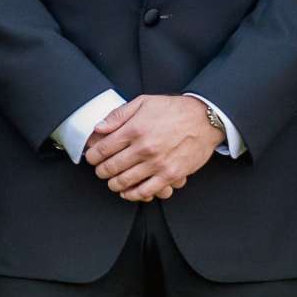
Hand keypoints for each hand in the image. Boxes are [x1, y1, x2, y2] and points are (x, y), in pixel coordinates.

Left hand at [84, 95, 221, 201]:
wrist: (204, 120)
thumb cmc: (174, 110)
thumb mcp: (144, 102)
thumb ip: (118, 115)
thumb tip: (98, 128)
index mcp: (135, 129)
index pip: (102, 149)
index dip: (92, 156)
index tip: (92, 158)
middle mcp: (144, 148)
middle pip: (110, 167)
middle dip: (100, 171)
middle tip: (100, 171)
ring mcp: (157, 164)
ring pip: (124, 182)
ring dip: (114, 184)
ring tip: (113, 181)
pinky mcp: (170, 175)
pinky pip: (145, 191)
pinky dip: (132, 194)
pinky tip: (128, 191)